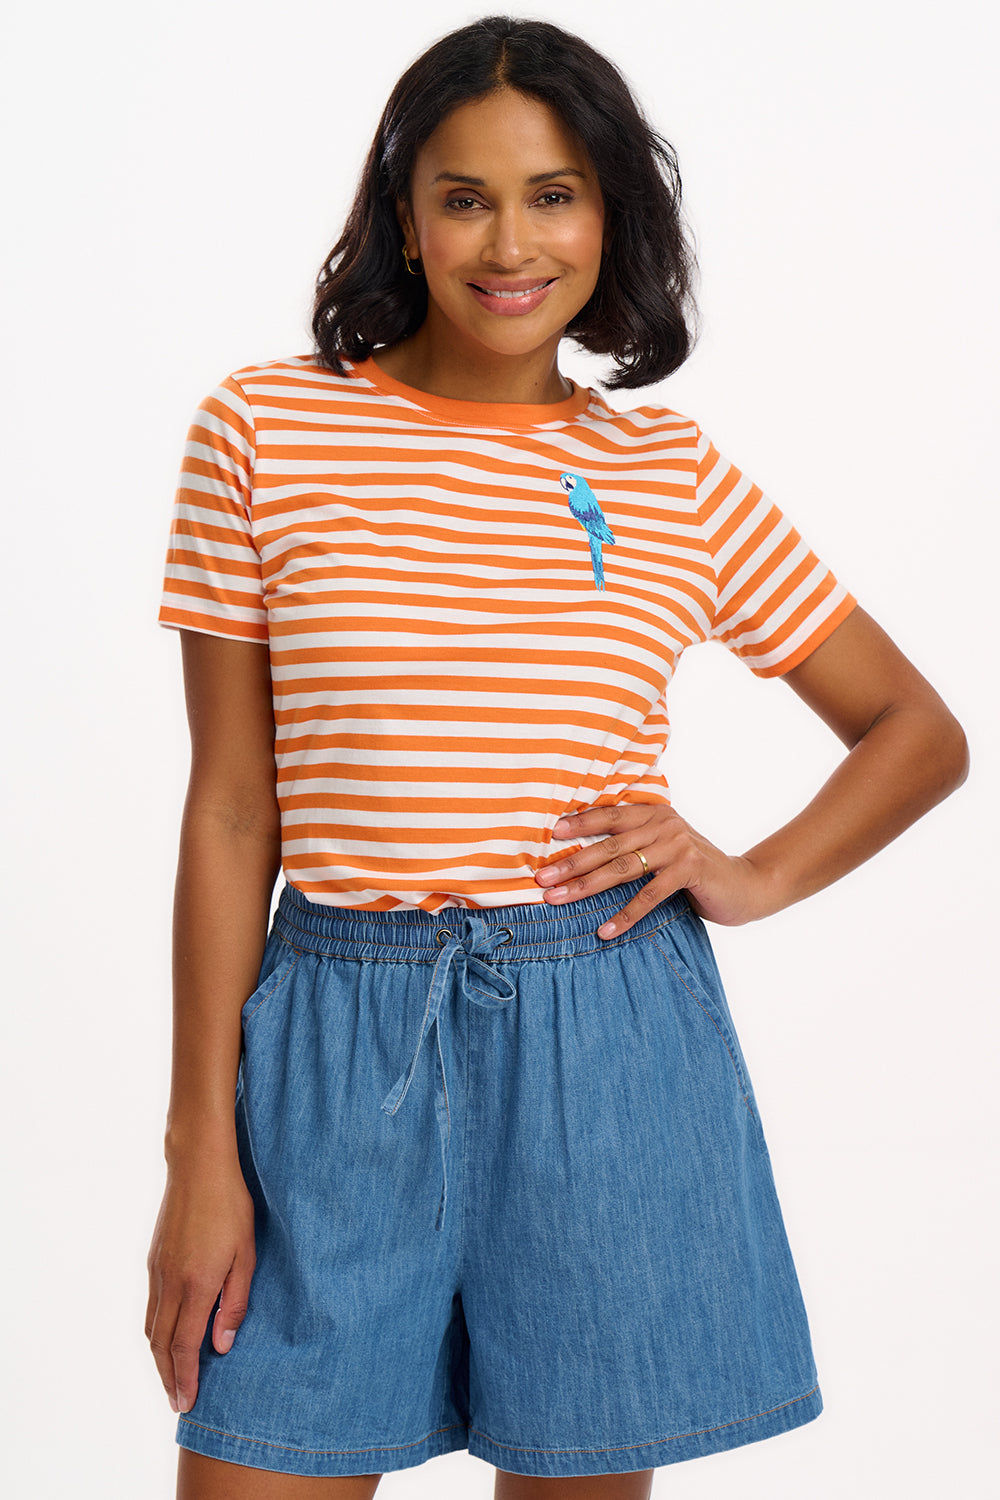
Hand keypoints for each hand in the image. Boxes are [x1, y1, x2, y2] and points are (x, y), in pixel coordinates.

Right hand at [145, 1158, 255, 1414]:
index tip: (186, 1403)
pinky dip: (156, 1332)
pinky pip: (151, 1308)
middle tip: (177, 1402)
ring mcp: (157, 1272)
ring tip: (171, 1377)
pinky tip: (166, 1336)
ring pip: (152, 1328)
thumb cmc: (230, 1206)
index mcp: (197, 1284)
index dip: (185, 1378)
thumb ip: (235, 1303)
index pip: (185, 1346)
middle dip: (168, 1378)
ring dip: (159, 1358)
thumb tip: (222, 1346)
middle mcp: (170, 1283)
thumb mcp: (246, 1254)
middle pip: (162, 1345)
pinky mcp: (153, 1261)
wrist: (197, 1167)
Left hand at [535, 803, 776, 935]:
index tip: (549, 837)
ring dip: (586, 886)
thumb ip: (636, 844)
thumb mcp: (665, 849)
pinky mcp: (690, 871)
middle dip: (572, 863)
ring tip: (557, 900)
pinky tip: (604, 930)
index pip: (610, 816)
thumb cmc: (695, 870)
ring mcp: (678, 846)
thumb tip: (584, 857)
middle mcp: (665, 824)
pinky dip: (625, 915)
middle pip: (608, 845)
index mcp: (655, 814)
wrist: (744, 885)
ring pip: (622, 867)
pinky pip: (649, 895)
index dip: (579, 824)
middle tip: (541, 878)